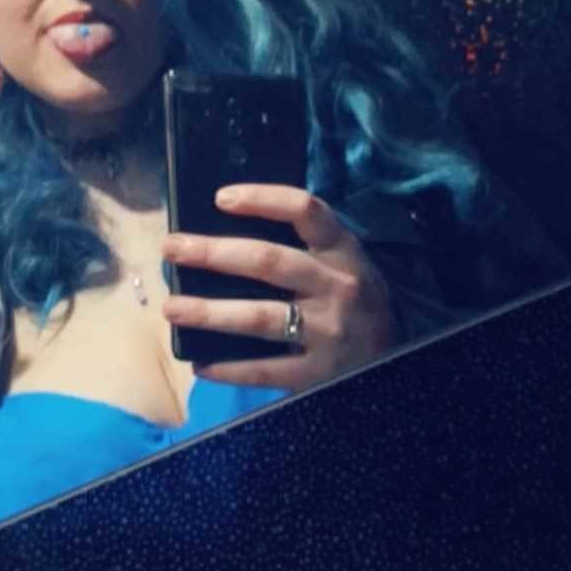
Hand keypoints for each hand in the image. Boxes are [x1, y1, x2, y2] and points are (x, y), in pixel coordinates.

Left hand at [160, 184, 395, 390]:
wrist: (398, 359)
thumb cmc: (357, 302)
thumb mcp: (344, 265)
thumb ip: (306, 248)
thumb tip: (229, 231)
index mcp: (343, 252)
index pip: (305, 211)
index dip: (262, 199)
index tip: (220, 197)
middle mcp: (337, 286)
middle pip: (267, 261)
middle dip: (213, 252)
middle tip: (172, 248)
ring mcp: (328, 331)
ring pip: (258, 317)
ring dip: (209, 311)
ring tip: (172, 307)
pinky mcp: (318, 373)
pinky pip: (265, 370)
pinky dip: (229, 367)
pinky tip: (200, 363)